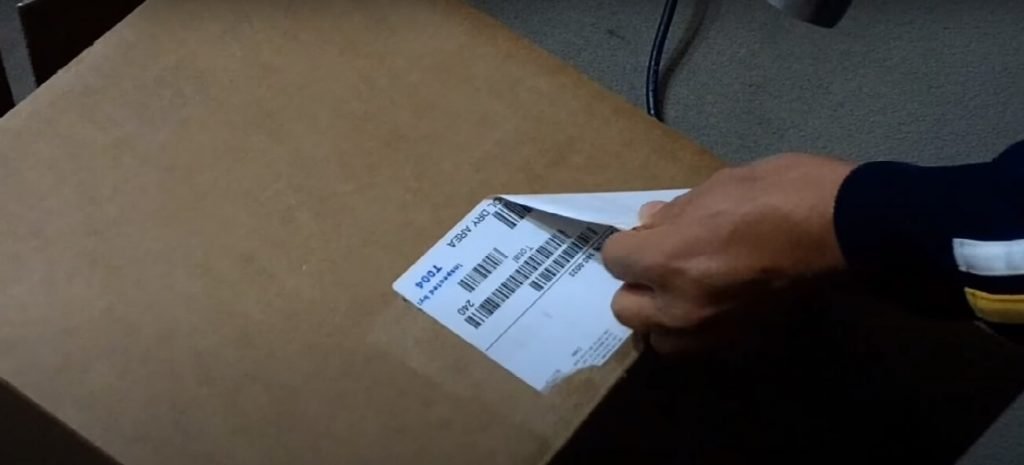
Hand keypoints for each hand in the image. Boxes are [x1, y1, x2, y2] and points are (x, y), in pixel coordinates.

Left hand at [602, 153, 854, 352]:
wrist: (847, 230)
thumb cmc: (782, 193)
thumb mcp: (721, 184)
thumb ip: (676, 211)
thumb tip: (649, 221)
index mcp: (667, 259)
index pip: (614, 259)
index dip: (628, 242)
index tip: (647, 233)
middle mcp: (679, 305)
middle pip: (625, 309)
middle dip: (636, 284)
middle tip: (660, 263)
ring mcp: (711, 330)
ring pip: (659, 338)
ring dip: (661, 316)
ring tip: (683, 290)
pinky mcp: (741, 341)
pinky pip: (699, 344)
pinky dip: (697, 328)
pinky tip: (716, 302)